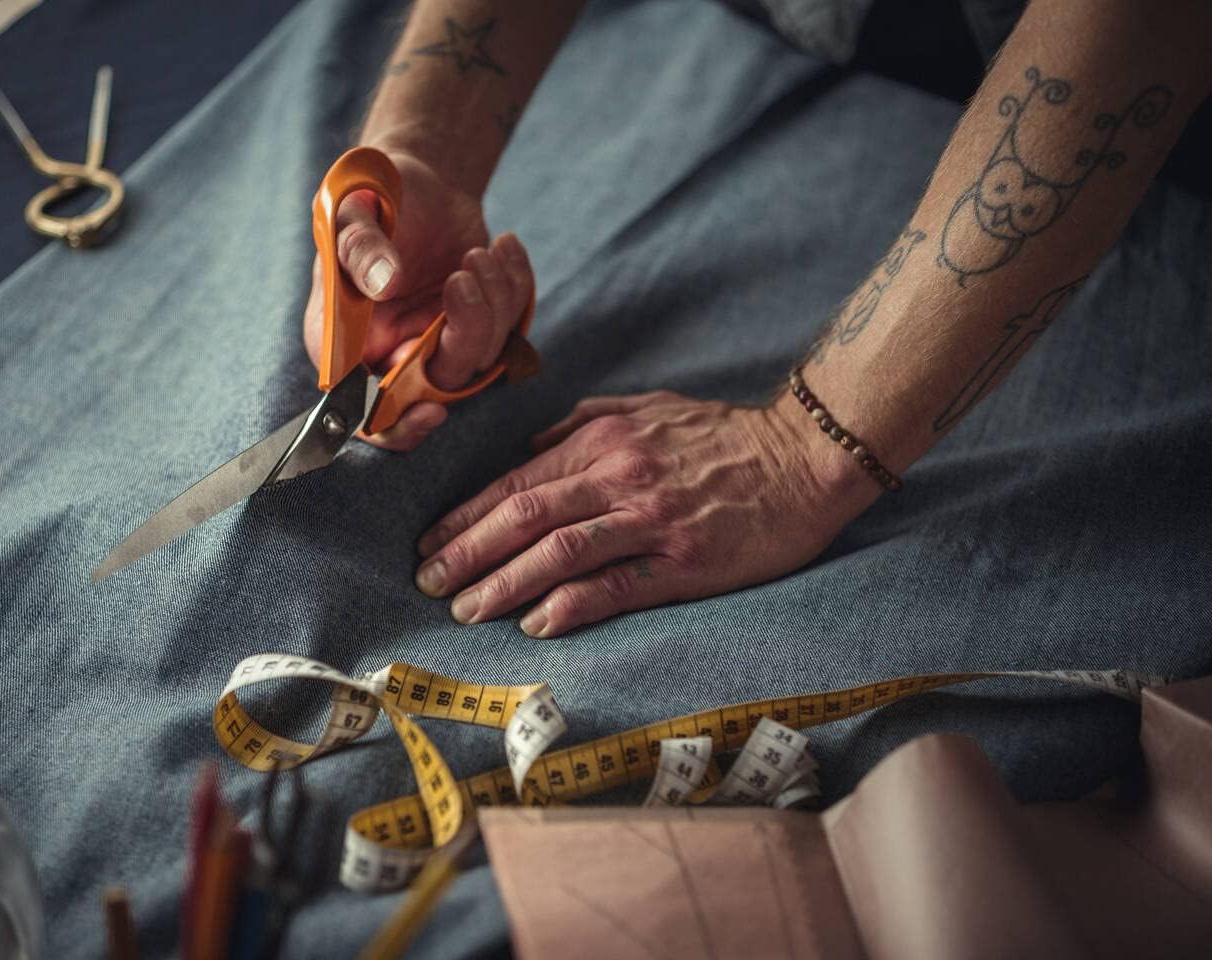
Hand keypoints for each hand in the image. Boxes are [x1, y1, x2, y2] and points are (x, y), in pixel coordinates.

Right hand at [301, 149, 533, 449]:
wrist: (419, 178)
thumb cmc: (373, 194)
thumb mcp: (352, 209)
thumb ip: (360, 246)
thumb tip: (382, 281)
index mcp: (344, 342)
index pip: (367, 412)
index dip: (401, 426)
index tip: (434, 408)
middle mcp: (390, 352)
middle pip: (438, 382)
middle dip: (466, 332)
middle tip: (462, 275)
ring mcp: (437, 342)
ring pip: (483, 355)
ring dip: (494, 300)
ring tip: (481, 251)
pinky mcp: (476, 325)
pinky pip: (511, 327)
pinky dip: (516, 287)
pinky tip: (504, 247)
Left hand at [412, 390, 874, 636]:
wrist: (805, 456)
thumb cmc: (723, 435)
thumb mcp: (649, 407)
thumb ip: (585, 423)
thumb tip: (532, 446)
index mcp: (603, 440)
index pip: (516, 482)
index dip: (466, 517)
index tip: (429, 544)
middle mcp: (619, 475)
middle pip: (523, 516)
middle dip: (466, 553)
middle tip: (429, 583)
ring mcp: (652, 519)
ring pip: (558, 552)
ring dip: (503, 583)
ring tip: (467, 610)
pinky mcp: (686, 559)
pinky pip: (616, 585)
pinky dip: (570, 605)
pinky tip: (536, 624)